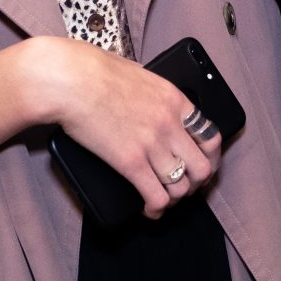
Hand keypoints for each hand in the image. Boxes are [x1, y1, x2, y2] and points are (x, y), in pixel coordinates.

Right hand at [30, 37, 222, 219]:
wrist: (70, 80)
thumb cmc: (94, 70)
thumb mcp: (137, 72)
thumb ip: (151, 90)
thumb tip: (150, 96)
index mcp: (174, 100)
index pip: (210, 135)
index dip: (210, 157)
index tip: (203, 165)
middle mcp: (170, 124)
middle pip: (202, 167)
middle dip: (196, 183)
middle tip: (186, 187)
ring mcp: (152, 145)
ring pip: (181, 187)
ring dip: (174, 198)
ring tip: (164, 199)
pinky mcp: (130, 163)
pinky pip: (156, 196)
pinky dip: (156, 208)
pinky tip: (149, 209)